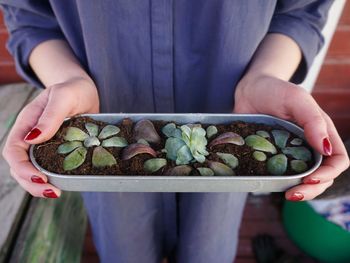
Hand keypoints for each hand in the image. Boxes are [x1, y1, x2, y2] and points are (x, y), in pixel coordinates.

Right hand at [2, 77, 98, 197]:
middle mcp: (31, 137)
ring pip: (32, 170)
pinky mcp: (58, 151)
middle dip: (31, 183)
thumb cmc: (73, 89)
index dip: (22, 168)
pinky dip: (53, 179)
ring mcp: (43, 145)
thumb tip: (33, 139)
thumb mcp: (63, 96)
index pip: (13, 151)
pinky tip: (64, 185)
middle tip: (53, 192)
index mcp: (26, 124)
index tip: (40, 178)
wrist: (85, 90)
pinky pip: (49, 168)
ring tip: (57, 192)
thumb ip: (50, 116)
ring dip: (40, 185)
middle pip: (19, 166)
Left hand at [234, 74, 348, 200]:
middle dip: (312, 189)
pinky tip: (268, 185)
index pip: (337, 160)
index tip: (310, 178)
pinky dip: (277, 182)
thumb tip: (325, 149)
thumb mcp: (296, 99)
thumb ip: (312, 120)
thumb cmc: (275, 90)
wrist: (249, 90)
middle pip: (322, 176)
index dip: (328, 173)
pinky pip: (278, 173)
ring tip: (286, 195)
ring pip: (302, 179)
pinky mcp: (272, 156)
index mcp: (321, 133)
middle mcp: (308, 146)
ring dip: (298, 190)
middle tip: (293, 195)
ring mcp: (290, 153)